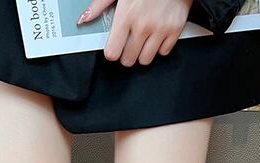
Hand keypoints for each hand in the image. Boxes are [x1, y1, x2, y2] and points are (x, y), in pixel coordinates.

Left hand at [77, 0, 192, 65]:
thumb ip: (100, 4)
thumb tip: (84, 18)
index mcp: (126, 15)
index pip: (113, 52)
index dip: (112, 52)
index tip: (114, 48)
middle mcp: (143, 25)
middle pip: (128, 60)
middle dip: (127, 54)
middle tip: (128, 44)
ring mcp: (160, 29)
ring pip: (145, 60)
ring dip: (142, 53)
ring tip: (142, 40)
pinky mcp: (175, 30)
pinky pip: (164, 52)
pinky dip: (159, 47)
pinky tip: (156, 36)